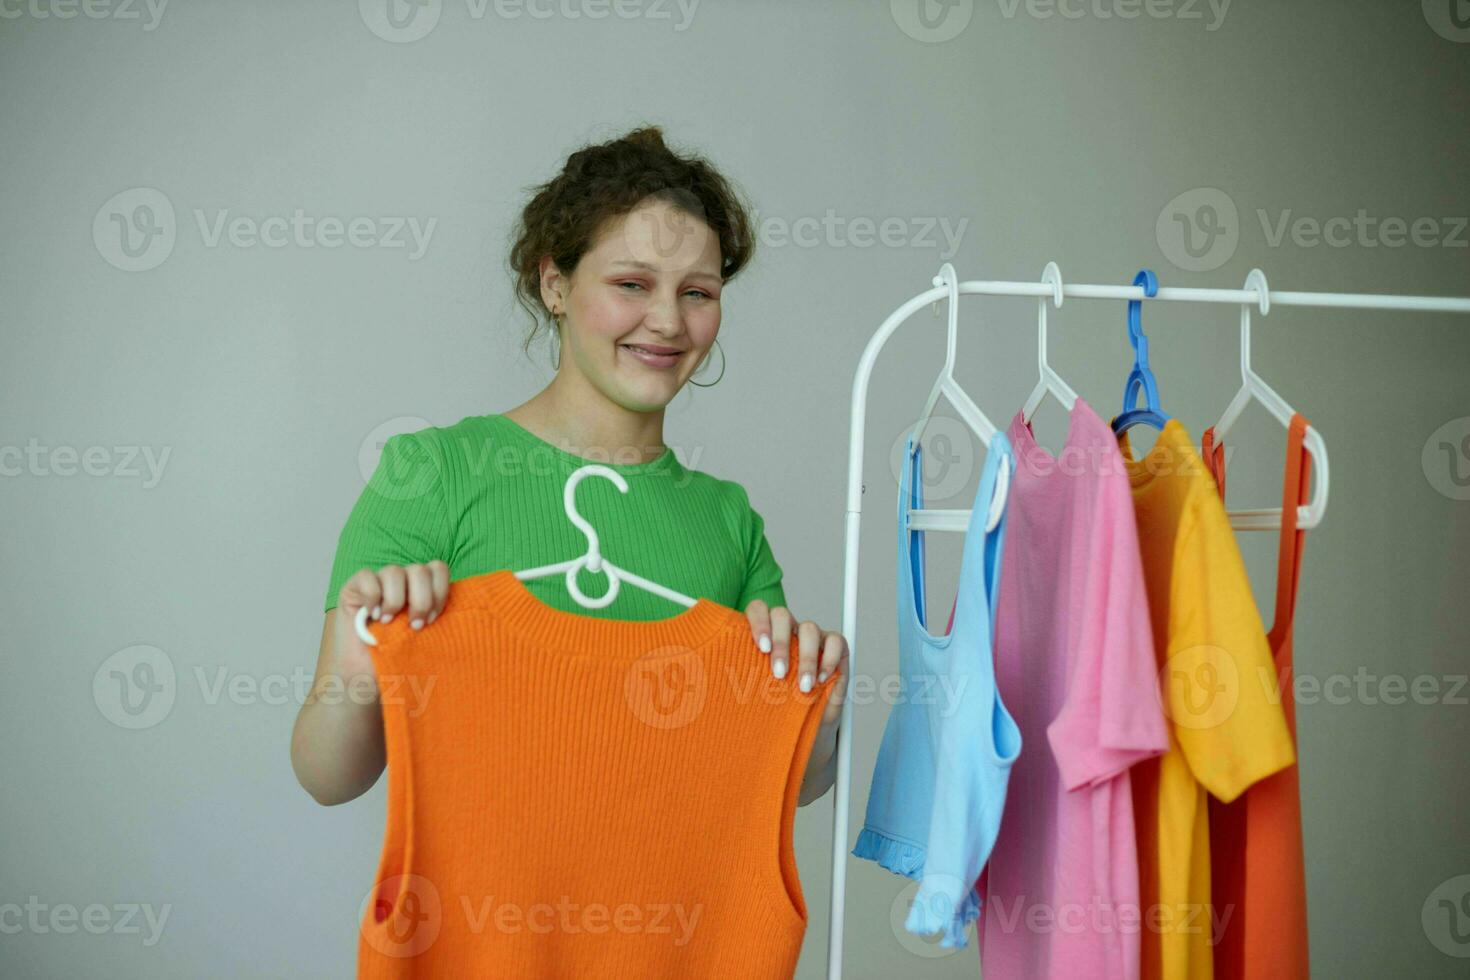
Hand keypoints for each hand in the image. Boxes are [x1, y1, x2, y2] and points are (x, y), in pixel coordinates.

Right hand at [332, 561, 450, 677]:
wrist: (365, 677)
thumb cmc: (399, 659)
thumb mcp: (427, 639)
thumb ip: (438, 618)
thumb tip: (463, 613)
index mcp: (422, 588)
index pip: (438, 569)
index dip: (439, 591)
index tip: (433, 619)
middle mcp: (401, 582)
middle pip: (419, 570)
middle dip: (421, 600)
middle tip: (415, 626)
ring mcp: (377, 583)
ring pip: (394, 571)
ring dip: (396, 600)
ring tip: (389, 623)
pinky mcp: (353, 589)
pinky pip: (366, 577)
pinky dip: (372, 596)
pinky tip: (373, 616)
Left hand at [743, 600, 849, 728]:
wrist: (802, 723)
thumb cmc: (774, 704)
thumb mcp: (753, 692)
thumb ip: (738, 678)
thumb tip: (710, 678)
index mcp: (765, 632)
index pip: (758, 609)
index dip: (759, 622)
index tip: (761, 648)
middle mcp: (788, 629)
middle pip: (782, 615)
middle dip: (781, 643)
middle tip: (778, 673)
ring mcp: (812, 637)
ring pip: (809, 628)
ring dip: (805, 658)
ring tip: (802, 686)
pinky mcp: (835, 647)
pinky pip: (835, 641)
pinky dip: (829, 659)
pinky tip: (822, 679)